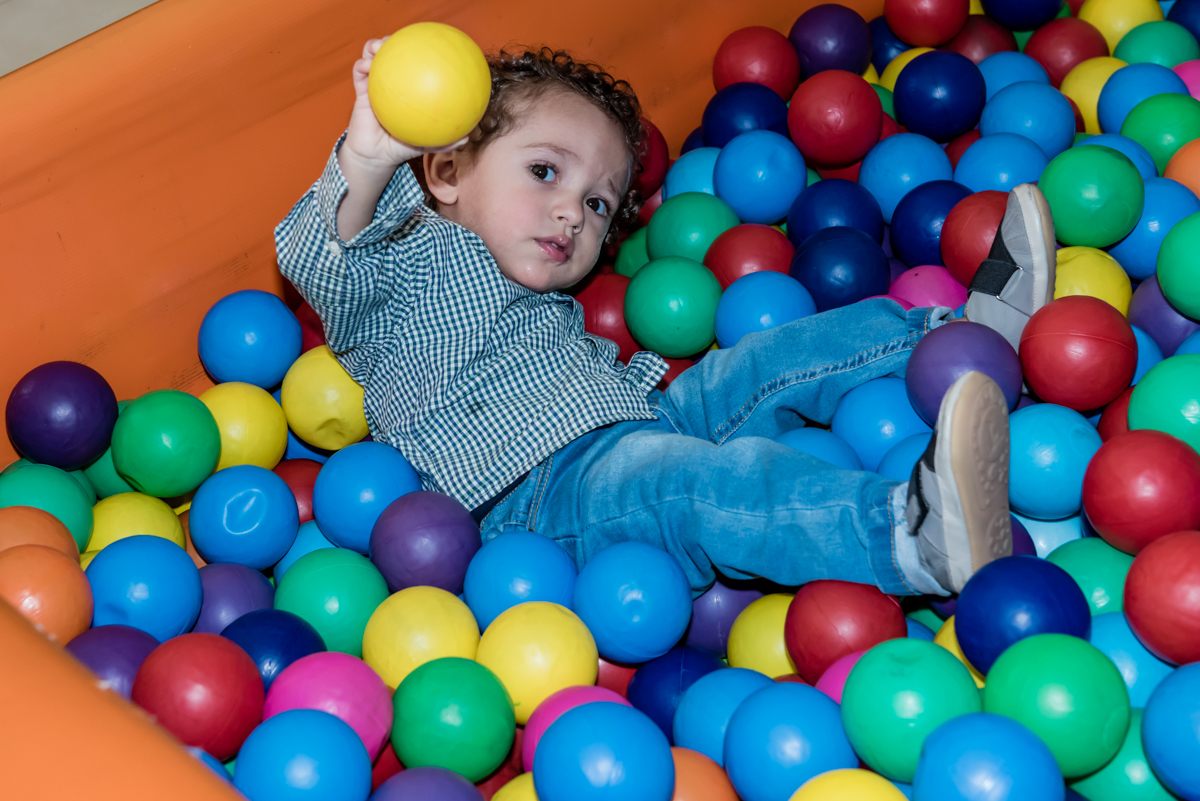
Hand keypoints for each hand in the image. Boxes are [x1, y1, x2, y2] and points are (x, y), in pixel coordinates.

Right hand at [341, 38, 468, 170]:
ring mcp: (375, 86)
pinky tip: (366, 66)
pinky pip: (358, 74)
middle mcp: (392, 84)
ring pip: (372, 57)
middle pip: (391, 55)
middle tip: (400, 38)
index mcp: (407, 90)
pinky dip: (361, 66)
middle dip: (394, 41)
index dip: (417, 52)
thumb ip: (444, 141)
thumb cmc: (401, 147)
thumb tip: (466, 139)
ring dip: (373, 47)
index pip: (412, 66)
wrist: (376, 157)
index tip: (426, 43)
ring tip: (378, 46)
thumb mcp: (426, 143)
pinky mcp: (360, 92)